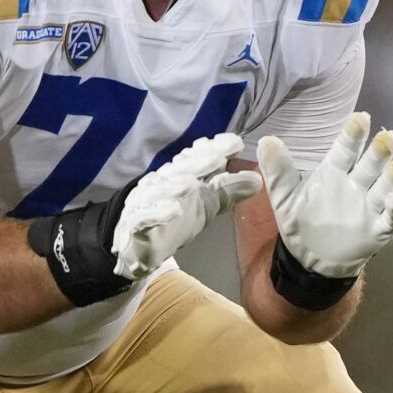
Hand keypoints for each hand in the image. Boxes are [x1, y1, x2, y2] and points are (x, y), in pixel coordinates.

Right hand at [109, 133, 260, 280]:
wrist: (139, 249)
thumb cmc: (174, 222)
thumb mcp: (207, 205)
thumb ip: (228, 191)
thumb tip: (257, 179)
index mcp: (178, 175)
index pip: (196, 158)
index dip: (214, 149)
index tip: (234, 142)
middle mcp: (161, 183)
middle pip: (179, 169)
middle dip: (198, 162)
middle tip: (217, 156)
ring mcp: (146, 202)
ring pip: (160, 190)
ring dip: (175, 186)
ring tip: (191, 184)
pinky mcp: (135, 224)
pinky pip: (145, 216)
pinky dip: (158, 213)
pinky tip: (174, 210)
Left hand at [255, 111, 392, 279]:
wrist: (310, 259)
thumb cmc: (301, 221)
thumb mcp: (284, 197)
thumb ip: (277, 171)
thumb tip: (266, 141)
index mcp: (334, 172)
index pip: (345, 151)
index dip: (353, 135)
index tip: (360, 118)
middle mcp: (356, 185)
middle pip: (371, 165)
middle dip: (379, 151)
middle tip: (387, 137)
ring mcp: (369, 207)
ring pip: (385, 187)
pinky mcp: (378, 229)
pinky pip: (392, 219)